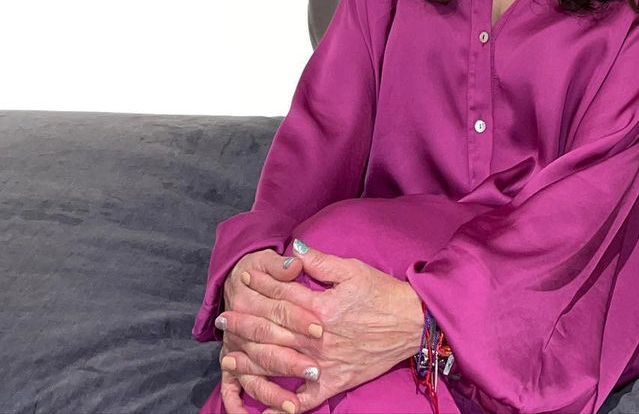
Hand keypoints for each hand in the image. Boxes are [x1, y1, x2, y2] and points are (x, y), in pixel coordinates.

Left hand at [223, 242, 425, 413]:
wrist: (411, 323)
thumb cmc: (382, 293)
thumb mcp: (353, 270)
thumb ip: (320, 261)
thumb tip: (294, 247)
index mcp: (322, 307)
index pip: (283, 296)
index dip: (260, 286)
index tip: (242, 281)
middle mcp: (318, 337)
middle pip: (274, 330)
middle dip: (245, 324)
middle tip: (222, 321)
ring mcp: (324, 363)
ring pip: (281, 364)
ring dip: (252, 361)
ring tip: (229, 358)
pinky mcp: (334, 381)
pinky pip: (306, 400)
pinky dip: (285, 406)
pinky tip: (266, 409)